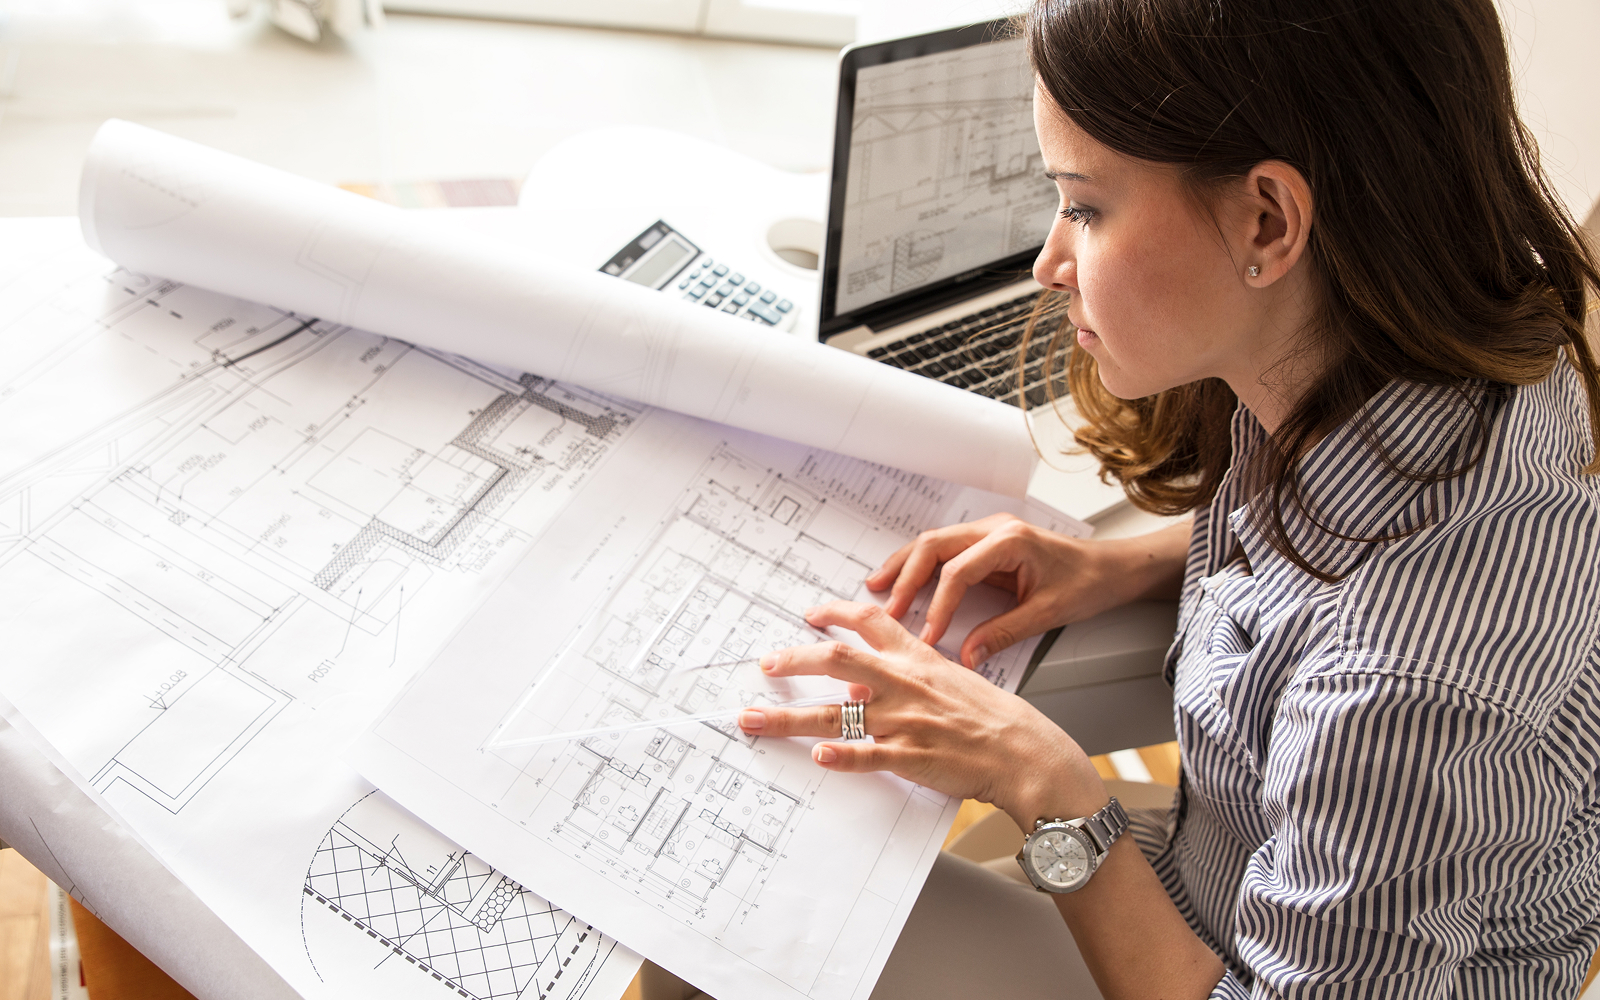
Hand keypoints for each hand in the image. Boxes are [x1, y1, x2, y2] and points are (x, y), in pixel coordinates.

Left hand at [738, 601, 1107, 827]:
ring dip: (788, 719)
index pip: (870, 622)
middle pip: (836, 661)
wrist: (1026, 752)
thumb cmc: (994, 719)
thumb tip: (868, 678)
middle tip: (765, 664)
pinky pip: (869, 756)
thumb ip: (912, 673)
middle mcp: (904, 685)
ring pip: (836, 715)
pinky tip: (818, 757)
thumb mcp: (953, 678)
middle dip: (793, 661)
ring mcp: (904, 722)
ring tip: (752, 720)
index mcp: (917, 660)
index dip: (834, 613)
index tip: (809, 613)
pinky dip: (841, 757)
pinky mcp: (911, 758)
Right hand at [867, 514, 1188, 666]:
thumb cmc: (1087, 584)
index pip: (958, 572)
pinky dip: (920, 567)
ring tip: (876, 588)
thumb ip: (1003, 633)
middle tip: (886, 609)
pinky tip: (902, 582)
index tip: (927, 636)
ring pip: (933, 543)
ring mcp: (987, 532)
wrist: (1111, 567)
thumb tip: (967, 656)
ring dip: (904, 566)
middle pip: (934, 546)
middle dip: (905, 577)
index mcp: (1010, 541)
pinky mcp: (985, 543)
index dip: (938, 606)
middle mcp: (994, 529)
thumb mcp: (1047, 613)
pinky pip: (944, 551)